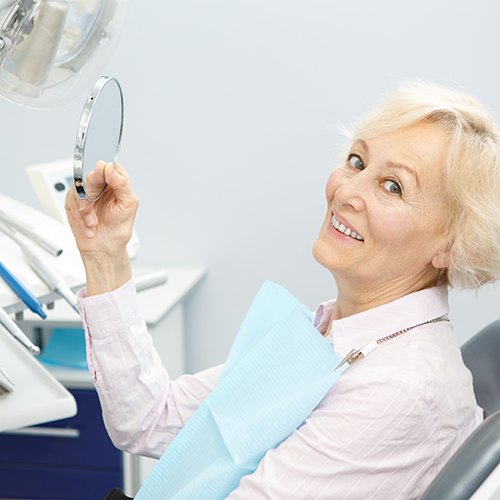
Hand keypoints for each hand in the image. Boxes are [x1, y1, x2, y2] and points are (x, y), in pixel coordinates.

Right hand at [65, 161, 138, 293]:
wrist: (104, 248)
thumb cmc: (118, 229)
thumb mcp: (129, 204)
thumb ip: (122, 184)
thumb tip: (110, 168)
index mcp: (117, 183)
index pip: (111, 166)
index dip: (106, 168)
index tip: (104, 174)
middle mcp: (102, 186)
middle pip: (92, 174)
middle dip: (92, 189)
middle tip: (94, 199)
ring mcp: (87, 193)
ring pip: (80, 188)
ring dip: (86, 208)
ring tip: (94, 221)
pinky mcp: (74, 202)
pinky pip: (72, 201)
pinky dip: (80, 215)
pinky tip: (88, 224)